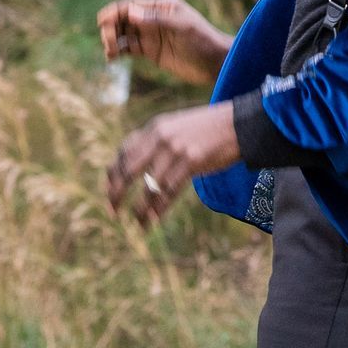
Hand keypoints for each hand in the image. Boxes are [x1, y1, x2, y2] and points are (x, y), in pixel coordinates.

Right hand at [96, 0, 228, 82]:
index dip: (115, 11)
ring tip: (109, 52)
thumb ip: (157, 20)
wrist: (216, 64)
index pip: (132, 4)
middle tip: (108, 42)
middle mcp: (154, 17)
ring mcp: (151, 34)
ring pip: (123, 33)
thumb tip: (131, 12)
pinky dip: (118, 51)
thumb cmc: (203, 41)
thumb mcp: (182, 27)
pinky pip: (128, 48)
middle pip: (124, 18)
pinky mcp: (151, 51)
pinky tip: (111, 57)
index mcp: (162, 5)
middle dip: (112, 27)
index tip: (102, 20)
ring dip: (112, 40)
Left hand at [106, 101, 240, 223]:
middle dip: (116, 193)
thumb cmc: (207, 130)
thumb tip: (134, 167)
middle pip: (128, 169)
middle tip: (113, 212)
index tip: (110, 192)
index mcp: (154, 127)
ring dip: (141, 208)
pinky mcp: (191, 161)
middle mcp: (160, 136)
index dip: (113, 174)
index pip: (123, 151)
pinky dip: (159, 208)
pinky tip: (153, 219)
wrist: (238, 124)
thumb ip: (155, 143)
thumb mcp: (175, 128)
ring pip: (149, 185)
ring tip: (139, 223)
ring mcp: (175, 149)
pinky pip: (169, 191)